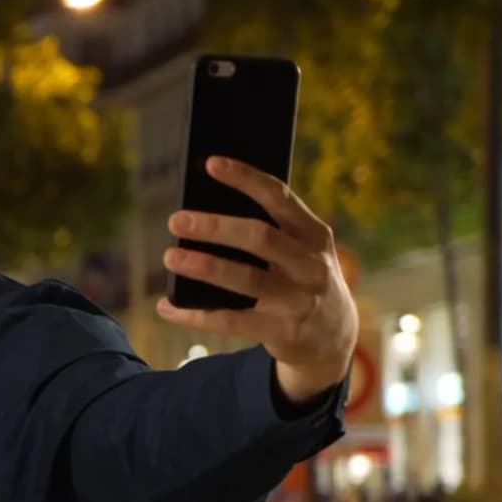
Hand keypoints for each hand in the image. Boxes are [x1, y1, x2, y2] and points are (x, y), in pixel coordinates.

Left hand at [157, 156, 358, 403]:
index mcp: (314, 235)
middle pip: (260, 238)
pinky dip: (195, 315)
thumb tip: (203, 210)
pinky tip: (167, 308)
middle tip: (176, 220)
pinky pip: (232, 322)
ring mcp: (299, 301)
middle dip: (216, 227)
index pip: (280, 199)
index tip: (211, 163)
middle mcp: (311, 265)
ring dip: (205, 266)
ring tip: (171, 256)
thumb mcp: (301, 251)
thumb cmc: (301, 279)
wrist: (334, 337)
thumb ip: (268, 231)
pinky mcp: (283, 333)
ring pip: (246, 279)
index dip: (246, 179)